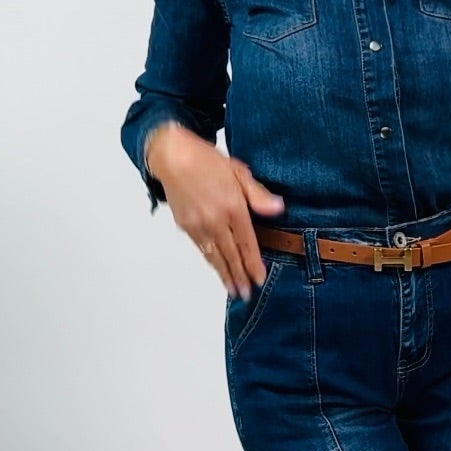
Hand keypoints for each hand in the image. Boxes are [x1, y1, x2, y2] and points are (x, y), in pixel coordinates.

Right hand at [147, 127, 284, 298]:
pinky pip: (201, 249)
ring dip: (224, 275)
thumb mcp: (239, 172)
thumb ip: (258, 195)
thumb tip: (277, 209)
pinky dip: (210, 262)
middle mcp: (215, 221)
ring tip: (232, 290)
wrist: (173, 156)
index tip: (259, 279)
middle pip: (230, 255)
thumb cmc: (207, 161)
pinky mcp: (185, 226)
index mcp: (233, 207)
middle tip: (246, 295)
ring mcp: (199, 225)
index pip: (246, 243)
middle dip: (239, 277)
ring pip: (214, 256)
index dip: (253, 264)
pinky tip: (216, 269)